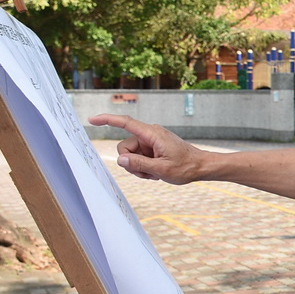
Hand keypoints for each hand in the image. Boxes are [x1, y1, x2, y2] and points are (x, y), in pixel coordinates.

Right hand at [88, 114, 203, 183]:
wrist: (201, 167)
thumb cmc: (186, 167)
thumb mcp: (161, 169)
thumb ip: (139, 164)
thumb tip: (120, 160)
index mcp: (152, 134)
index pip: (125, 123)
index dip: (107, 120)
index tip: (92, 120)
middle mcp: (149, 135)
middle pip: (124, 148)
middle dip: (131, 163)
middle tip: (148, 172)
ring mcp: (150, 142)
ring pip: (130, 156)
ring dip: (139, 168)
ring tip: (155, 173)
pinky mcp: (152, 148)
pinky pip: (138, 158)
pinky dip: (144, 167)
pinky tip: (156, 172)